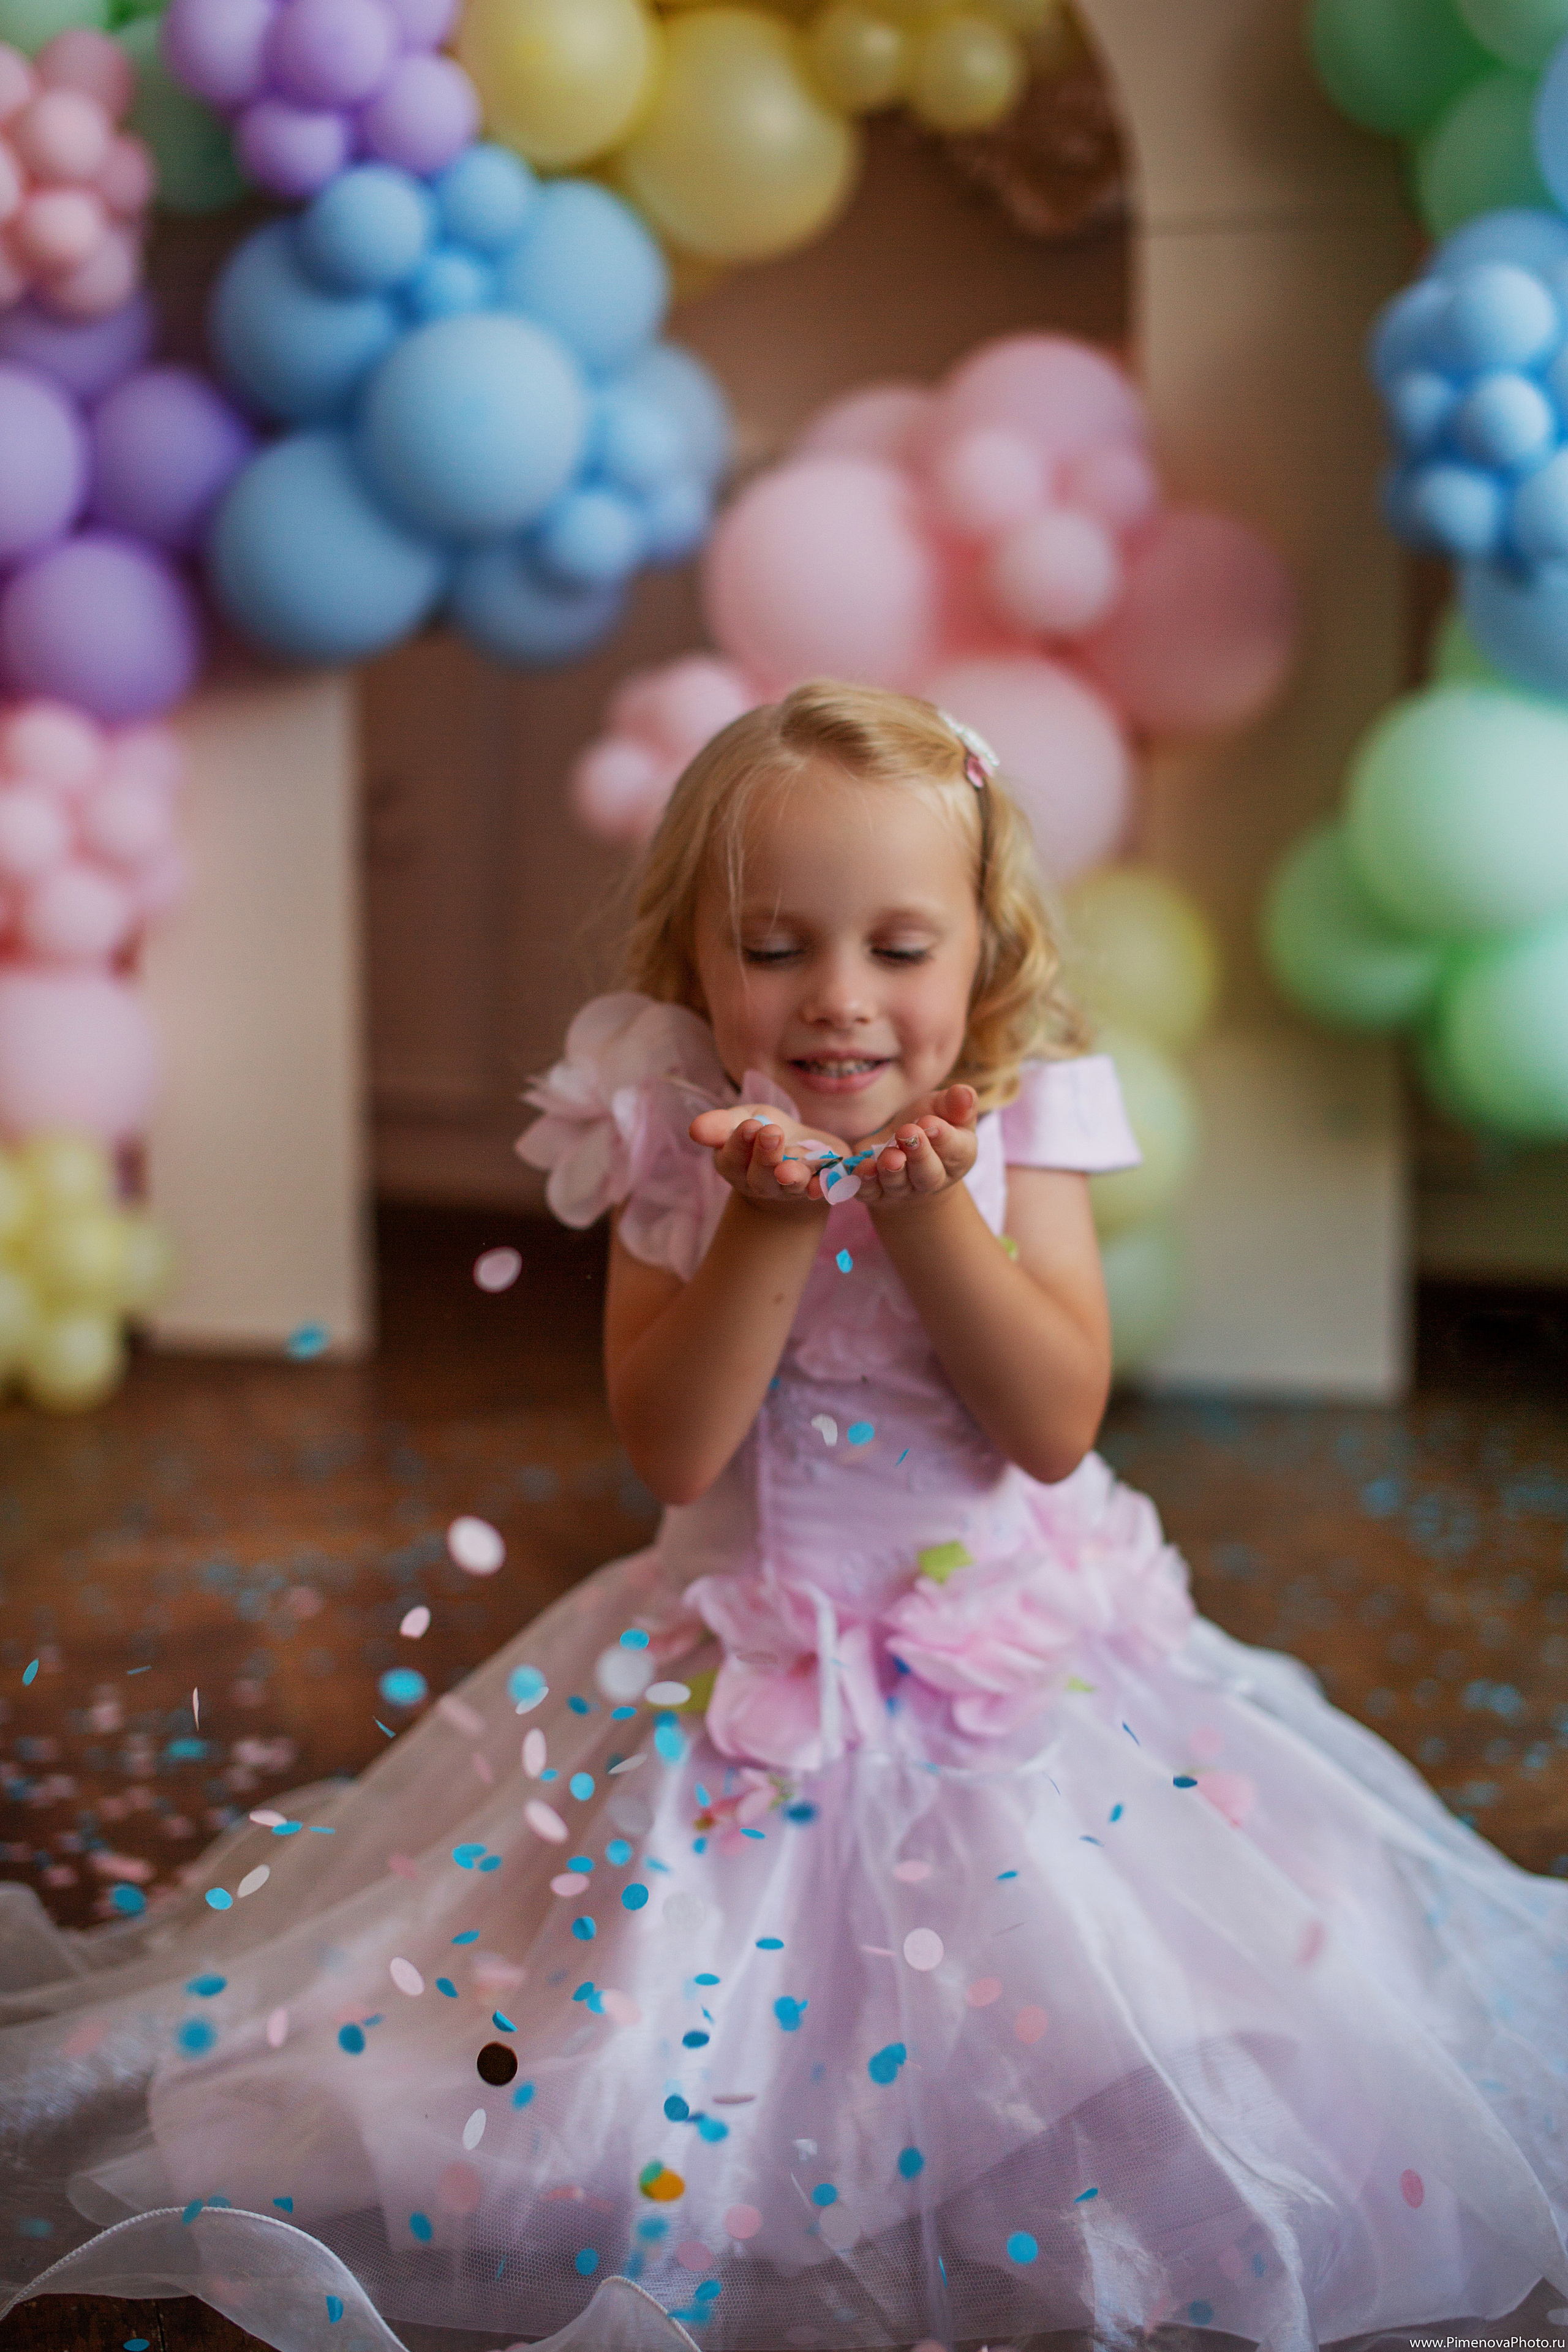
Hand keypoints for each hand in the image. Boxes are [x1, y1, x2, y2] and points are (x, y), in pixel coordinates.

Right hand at [688, 1104, 847, 1210]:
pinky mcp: (816, 1188)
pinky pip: (819, 1191)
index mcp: (734, 1164)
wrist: (796, 1144)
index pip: (731, 1159)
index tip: (749, 1125)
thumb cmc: (762, 1129)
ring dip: (791, 1176)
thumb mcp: (741, 1118)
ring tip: (790, 1167)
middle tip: (771, 1132)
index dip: (739, 1143)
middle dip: (765, 1156)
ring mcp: (788, 1190)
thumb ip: (721, 1124)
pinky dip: (821, 1189)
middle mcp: (759, 1183)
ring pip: (789, 1187)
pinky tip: (821, 1184)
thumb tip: (694, 1129)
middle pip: (759, 1177)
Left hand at [850, 1084, 978, 1211]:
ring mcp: (903, 1189)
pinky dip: (864, 1183)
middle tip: (908, 1133)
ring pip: (898, 1184)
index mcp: (957, 1156)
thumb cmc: (930, 1123)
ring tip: (888, 1155)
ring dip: (891, 1170)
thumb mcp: (945, 1108)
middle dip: (919, 1155)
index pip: (956, 1151)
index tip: (931, 1122)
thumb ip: (956, 1103)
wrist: (903, 1147)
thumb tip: (964, 1094)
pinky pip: (869, 1192)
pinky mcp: (876, 1192)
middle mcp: (932, 1178)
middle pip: (928, 1175)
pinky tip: (861, 1169)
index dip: (944, 1138)